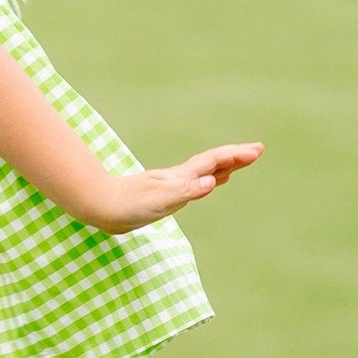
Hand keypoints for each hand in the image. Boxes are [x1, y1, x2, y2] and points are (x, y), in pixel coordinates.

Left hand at [83, 144, 263, 232]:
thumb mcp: (159, 200)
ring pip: (204, 172)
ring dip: (224, 166)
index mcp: (180, 178)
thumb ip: (186, 191)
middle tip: (257, 150)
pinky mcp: (164, 197)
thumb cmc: (127, 206)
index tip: (256, 150)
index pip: (213, 162)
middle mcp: (178, 179)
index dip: (235, 155)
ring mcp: (171, 187)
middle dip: (235, 157)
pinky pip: (194, 186)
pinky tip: (208, 184)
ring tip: (239, 162)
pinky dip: (207, 181)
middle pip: (212, 163)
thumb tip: (212, 182)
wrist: (100, 207)